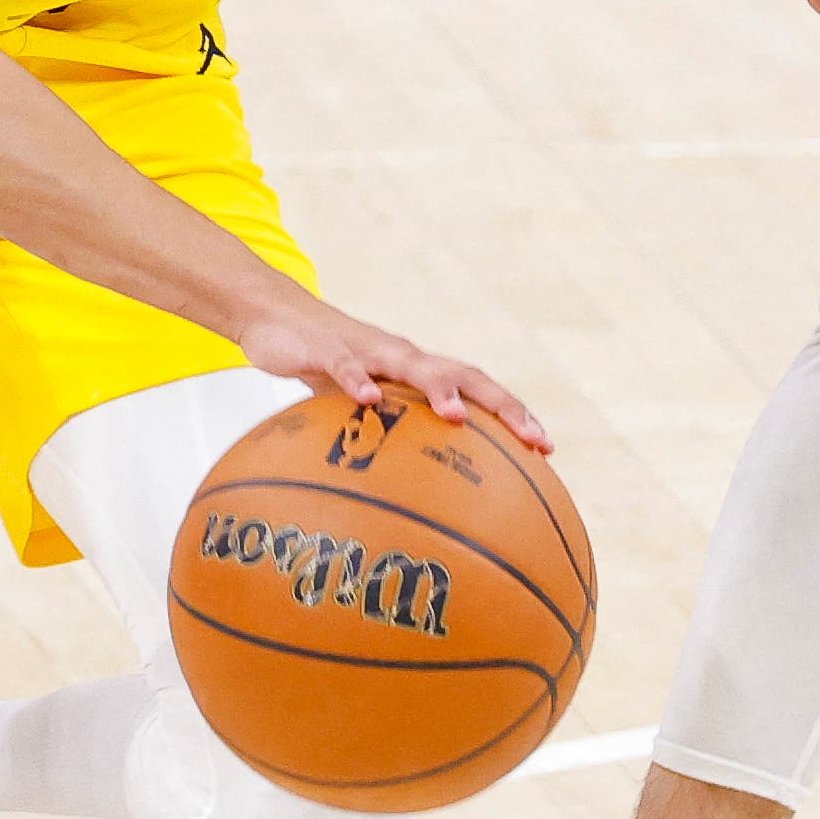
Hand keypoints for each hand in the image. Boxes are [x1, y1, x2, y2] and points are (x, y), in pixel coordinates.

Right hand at [231, 284, 553, 453]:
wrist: (274, 315)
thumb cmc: (327, 366)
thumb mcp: (357, 405)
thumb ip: (383, 439)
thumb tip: (407, 503)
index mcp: (418, 371)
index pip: (478, 390)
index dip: (513, 416)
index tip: (546, 449)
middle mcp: (403, 357)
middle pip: (464, 375)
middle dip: (501, 405)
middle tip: (530, 438)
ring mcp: (368, 349)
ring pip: (412, 365)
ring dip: (437, 387)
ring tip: (457, 415)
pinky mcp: (326, 347)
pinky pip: (344, 365)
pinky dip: (357, 380)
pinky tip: (368, 399)